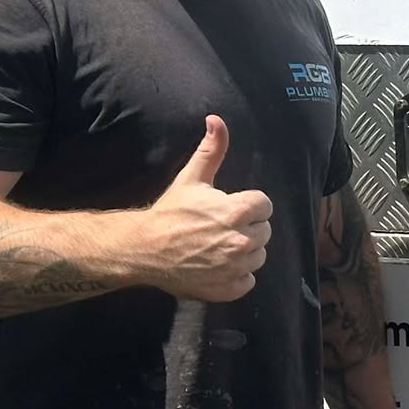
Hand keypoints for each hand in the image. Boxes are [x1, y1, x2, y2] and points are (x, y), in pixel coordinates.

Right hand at [139, 116, 272, 301]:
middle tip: (220, 228)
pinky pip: (248, 281)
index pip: (265, 206)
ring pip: (258, 256)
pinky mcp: (228, 289)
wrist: (142, 249)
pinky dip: (236, 277)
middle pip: (264, 231)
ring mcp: (235, 267)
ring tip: (217, 246)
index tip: (228, 208)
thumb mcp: (192, 178)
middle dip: (247, 227)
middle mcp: (241, 241)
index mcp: (238, 211)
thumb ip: (211, 150)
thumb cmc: (170, 212)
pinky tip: (217, 266)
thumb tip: (217, 120)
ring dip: (243, 252)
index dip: (248, 206)